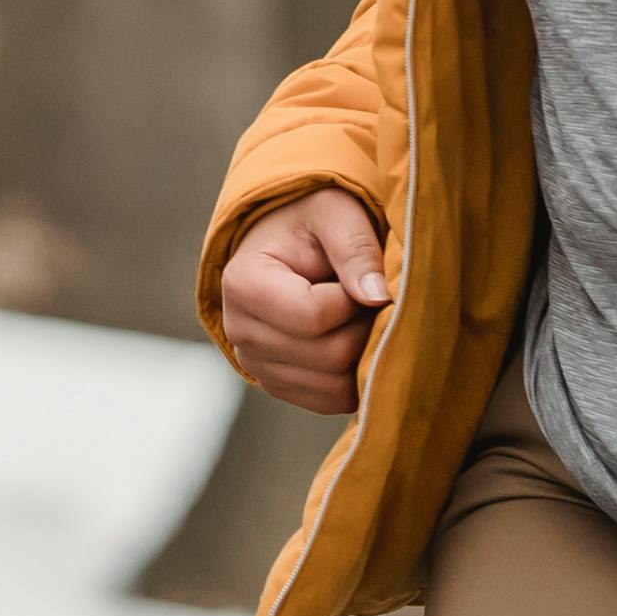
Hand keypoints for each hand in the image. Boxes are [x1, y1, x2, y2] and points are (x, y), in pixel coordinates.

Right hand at [214, 186, 392, 414]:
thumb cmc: (311, 219)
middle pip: (328, 356)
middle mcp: (239, 331)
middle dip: (363, 327)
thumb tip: (378, 296)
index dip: (352, 299)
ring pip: (334, 386)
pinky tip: (353, 338)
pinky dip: (355, 376)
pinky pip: (331, 402)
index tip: (359, 274)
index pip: (312, 316)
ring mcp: (256, 364)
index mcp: (243, 283)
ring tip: (358, 315)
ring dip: (363, 353)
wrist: (290, 241)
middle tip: (368, 296)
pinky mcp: (277, 385)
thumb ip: (356, 248)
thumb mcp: (335, 213)